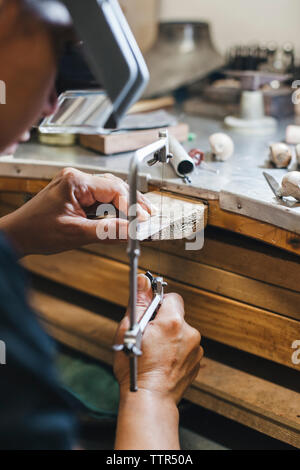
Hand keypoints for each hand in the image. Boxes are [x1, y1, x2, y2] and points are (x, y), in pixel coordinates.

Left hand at [0, 168, 155, 255]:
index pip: (113, 188)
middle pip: (115, 187)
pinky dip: (113, 210)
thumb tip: (131, 231)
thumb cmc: (36, 230)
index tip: (143, 220)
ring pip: (110, 192)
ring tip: (139, 219)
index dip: (132, 205)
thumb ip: (106, 231)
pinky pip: (101, 199)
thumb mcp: (75, 233)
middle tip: (148, 217)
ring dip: (125, 206)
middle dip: (133, 203)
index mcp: (75, 181)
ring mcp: (76, 186)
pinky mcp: (77, 195)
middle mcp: (77, 179)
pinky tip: (122, 219)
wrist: (18, 235)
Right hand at [114, 274, 202, 404]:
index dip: (158, 304)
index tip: (149, 315)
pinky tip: (163, 361)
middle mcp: (189, 333)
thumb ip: (139, 302)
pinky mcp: (197, 362)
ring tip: (155, 352)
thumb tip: (143, 281)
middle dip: (163, 322)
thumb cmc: (136, 368)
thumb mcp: (129, 330)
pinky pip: (186, 347)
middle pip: (177, 315)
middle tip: (148, 337)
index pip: (171, 297)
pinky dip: (176, 350)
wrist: (150, 400)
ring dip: (170, 337)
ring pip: (181, 332)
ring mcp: (195, 349)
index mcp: (173, 322)